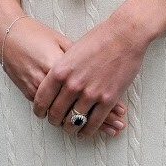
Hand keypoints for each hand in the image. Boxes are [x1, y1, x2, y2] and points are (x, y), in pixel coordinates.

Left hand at [32, 14, 147, 138]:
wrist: (125, 34)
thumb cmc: (100, 38)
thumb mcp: (72, 50)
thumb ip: (62, 69)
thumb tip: (55, 84)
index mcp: (60, 70)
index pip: (41, 99)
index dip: (40, 110)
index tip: (42, 113)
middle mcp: (73, 84)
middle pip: (56, 114)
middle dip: (55, 120)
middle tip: (57, 121)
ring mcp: (90, 94)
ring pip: (73, 122)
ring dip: (70, 127)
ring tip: (70, 127)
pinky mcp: (108, 100)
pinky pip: (93, 124)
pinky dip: (87, 131)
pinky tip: (85, 131)